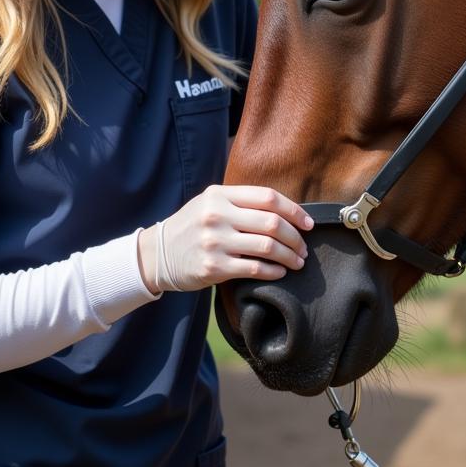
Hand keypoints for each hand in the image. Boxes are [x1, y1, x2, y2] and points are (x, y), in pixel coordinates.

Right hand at [137, 185, 313, 293]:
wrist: (157, 254)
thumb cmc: (192, 226)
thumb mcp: (210, 202)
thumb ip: (241, 201)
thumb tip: (285, 210)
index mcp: (219, 195)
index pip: (268, 197)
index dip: (294, 210)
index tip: (308, 223)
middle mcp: (217, 215)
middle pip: (272, 223)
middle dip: (295, 237)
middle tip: (304, 248)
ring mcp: (214, 241)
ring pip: (267, 247)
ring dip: (289, 255)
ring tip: (297, 261)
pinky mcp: (213, 267)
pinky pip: (254, 268)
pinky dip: (273, 271)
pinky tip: (280, 272)